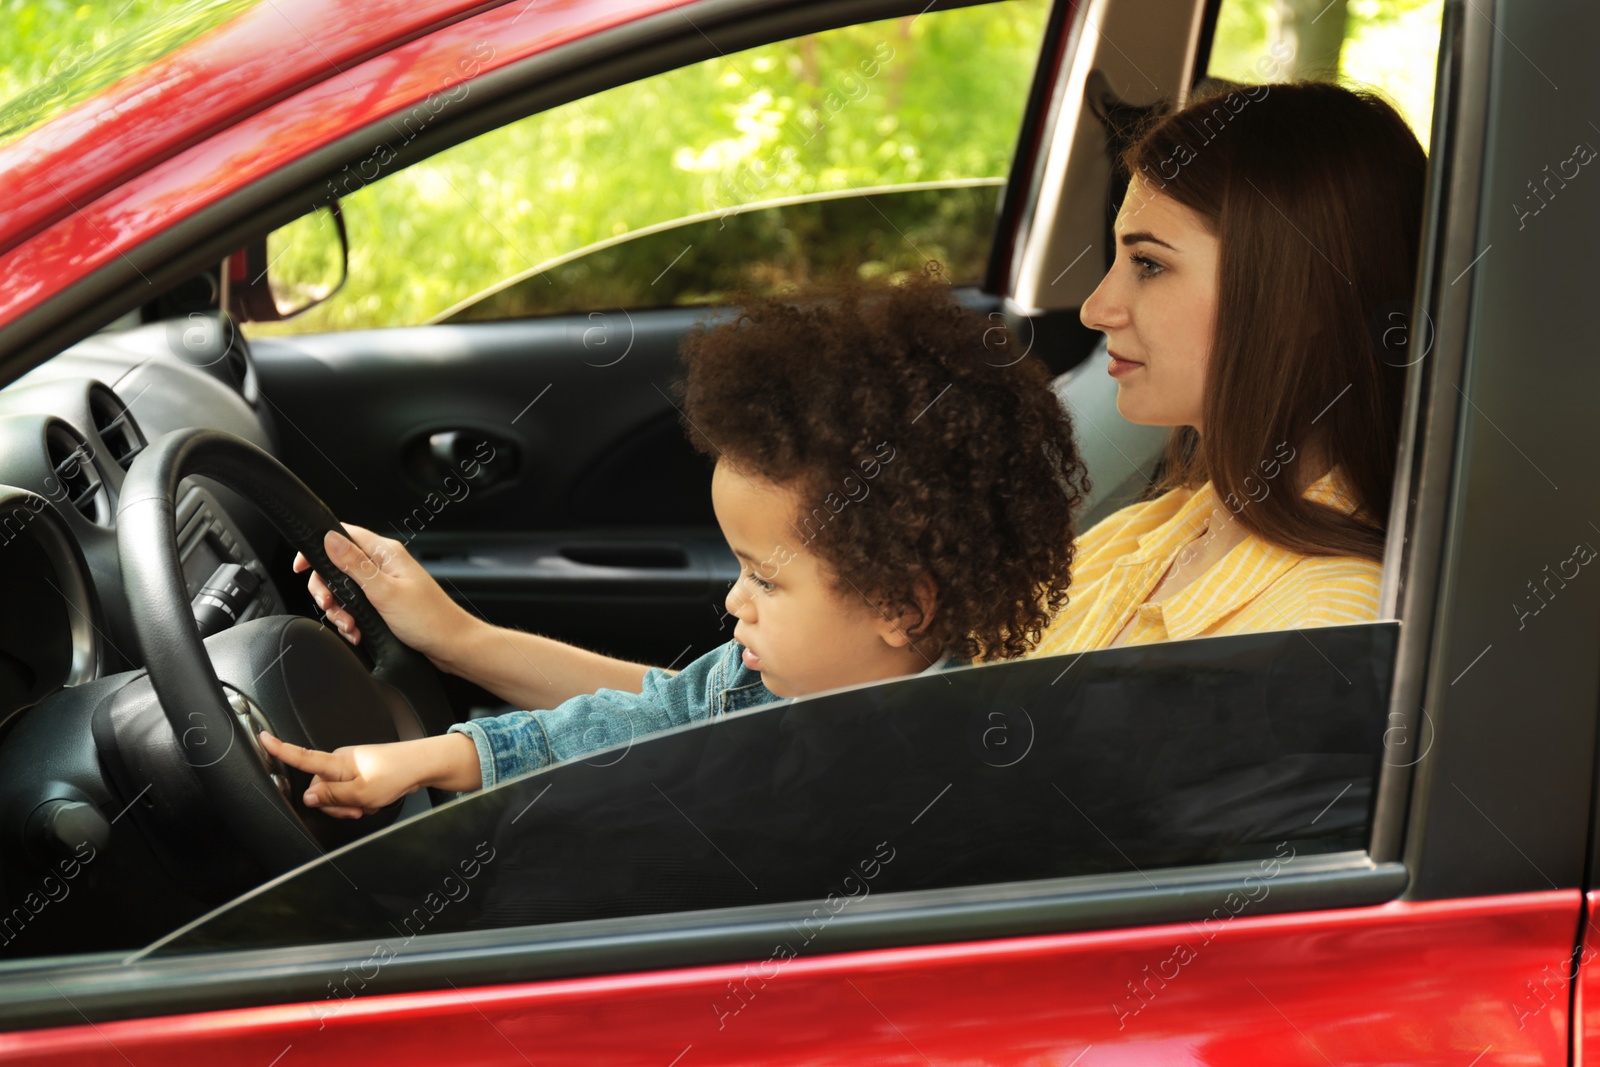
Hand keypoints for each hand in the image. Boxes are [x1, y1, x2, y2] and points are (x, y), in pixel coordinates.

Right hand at [258, 731, 481, 818]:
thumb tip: (307, 797)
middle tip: (357, 808)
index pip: (303, 756)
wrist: (422, 766)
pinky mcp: (362, 772)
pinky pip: (351, 792)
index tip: (261, 738)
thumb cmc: (396, 774)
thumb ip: (331, 797)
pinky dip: (360, 800)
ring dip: (350, 805)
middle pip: (320, 789)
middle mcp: (341, 761)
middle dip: (335, 805)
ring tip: (369, 803)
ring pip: (337, 794)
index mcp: (337, 762)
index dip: (280, 749)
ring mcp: (352, 766)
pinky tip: (374, 800)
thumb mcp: (361, 793)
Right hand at [295, 524, 476, 668]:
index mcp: (385, 553)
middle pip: (337, 566)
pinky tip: (357, 632)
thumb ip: (354, 565)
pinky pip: (357, 607)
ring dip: (340, 610)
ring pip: (344, 590)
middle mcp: (383, 565)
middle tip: (331, 605)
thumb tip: (329, 539)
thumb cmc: (429, 619)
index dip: (318, 547)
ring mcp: (384, 585)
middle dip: (327, 589)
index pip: (343, 535)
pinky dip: (351, 621)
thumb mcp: (385, 591)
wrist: (451, 646)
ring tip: (350, 626)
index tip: (302, 567)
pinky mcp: (385, 603)